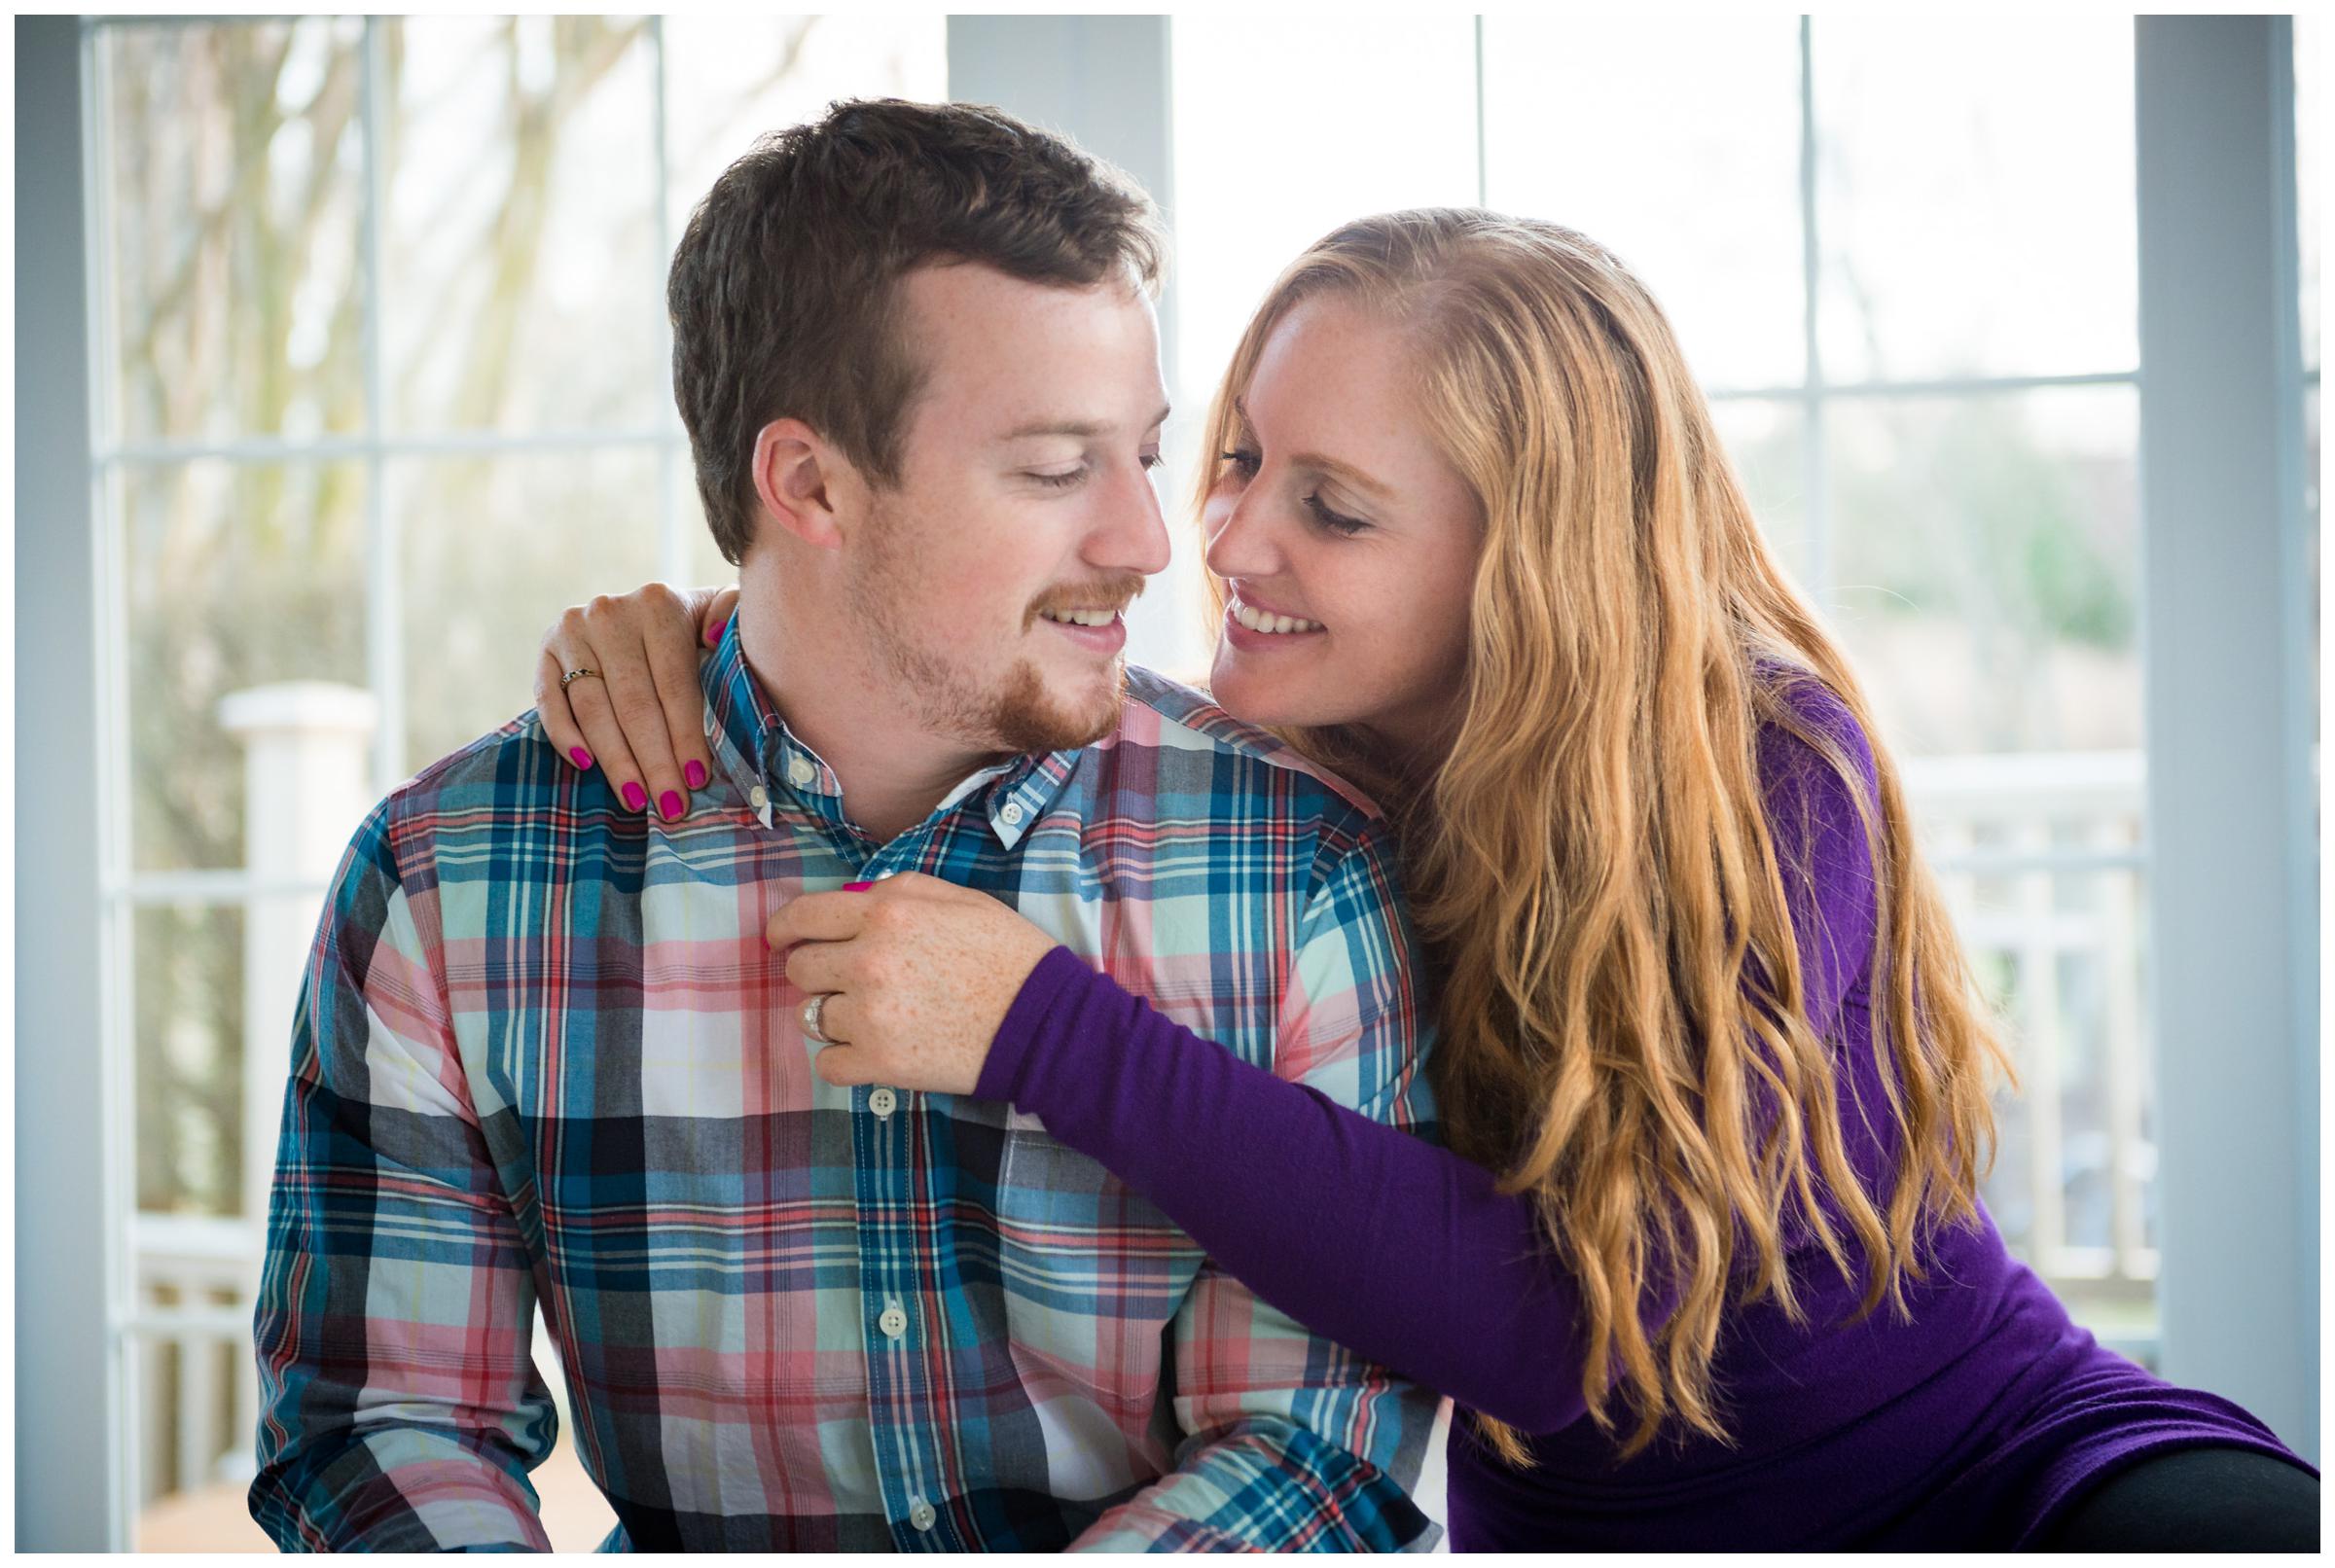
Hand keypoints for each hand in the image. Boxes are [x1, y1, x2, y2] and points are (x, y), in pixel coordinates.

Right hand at [534, 582, 740, 818]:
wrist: (644, 611)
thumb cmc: (695, 625)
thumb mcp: (721, 610)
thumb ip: (731, 614)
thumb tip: (717, 635)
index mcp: (658, 604)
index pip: (674, 683)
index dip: (686, 734)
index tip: (698, 778)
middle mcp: (610, 614)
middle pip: (634, 702)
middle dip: (655, 760)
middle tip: (670, 804)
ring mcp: (573, 630)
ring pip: (594, 708)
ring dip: (616, 760)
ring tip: (636, 798)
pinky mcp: (545, 649)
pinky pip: (549, 700)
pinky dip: (565, 734)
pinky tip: (585, 765)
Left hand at [766, 872, 1062, 1095]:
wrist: (1045, 1020)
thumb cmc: (1008, 954)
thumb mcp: (956, 897)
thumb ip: (895, 893)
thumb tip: (849, 901)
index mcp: (885, 912)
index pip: (803, 917)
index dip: (784, 929)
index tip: (780, 941)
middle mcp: (867, 960)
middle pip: (800, 969)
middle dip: (817, 973)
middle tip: (845, 982)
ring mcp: (869, 1016)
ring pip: (811, 1017)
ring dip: (834, 1017)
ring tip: (875, 1018)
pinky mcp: (879, 1064)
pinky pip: (828, 1064)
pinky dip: (845, 1060)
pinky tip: (875, 1050)